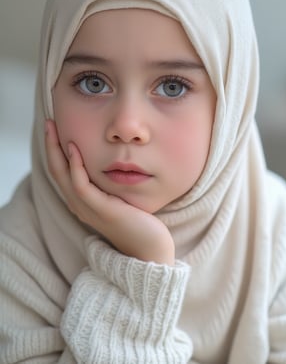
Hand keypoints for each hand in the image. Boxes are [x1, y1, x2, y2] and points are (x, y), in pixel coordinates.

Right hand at [45, 119, 174, 264]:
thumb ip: (111, 183)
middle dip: (51, 145)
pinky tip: (75, 149)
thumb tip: (114, 161)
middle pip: (57, 171)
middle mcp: (80, 205)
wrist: (150, 249)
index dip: (56, 150)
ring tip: (54, 129)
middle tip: (49, 122)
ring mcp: (88, 208)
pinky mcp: (100, 210)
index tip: (56, 128)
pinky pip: (80, 185)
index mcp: (82, 201)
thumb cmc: (138, 222)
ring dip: (56, 150)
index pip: (62, 171)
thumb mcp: (120, 197)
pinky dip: (75, 166)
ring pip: (63, 175)